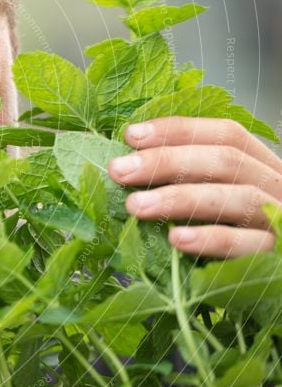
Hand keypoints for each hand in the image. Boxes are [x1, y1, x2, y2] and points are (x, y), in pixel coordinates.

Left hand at [108, 116, 281, 258]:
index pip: (226, 135)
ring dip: (181, 199)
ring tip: (136, 206)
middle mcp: (278, 186)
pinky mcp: (280, 255)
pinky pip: (249, 245)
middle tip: (119, 170)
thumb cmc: (244, 238)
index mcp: (264, 167)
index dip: (179, 131)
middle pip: (226, 161)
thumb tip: (132, 169)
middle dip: (167, 162)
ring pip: (238, 198)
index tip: (132, 135)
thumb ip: (193, 182)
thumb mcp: (224, 202)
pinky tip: (176, 240)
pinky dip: (211, 239)